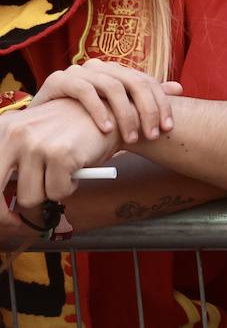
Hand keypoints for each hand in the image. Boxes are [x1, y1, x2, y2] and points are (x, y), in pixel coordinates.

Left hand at [0, 99, 121, 208]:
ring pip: (29, 197)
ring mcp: (37, 144)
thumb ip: (13, 157)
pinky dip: (69, 187)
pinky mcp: (60, 154)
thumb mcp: (33, 134)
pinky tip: (76, 167)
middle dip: (3, 215)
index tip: (2, 214)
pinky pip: (58, 192)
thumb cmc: (71, 128)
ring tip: (61, 173)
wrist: (109, 111)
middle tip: (13, 222)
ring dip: (48, 192)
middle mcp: (15, 134)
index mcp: (3, 128)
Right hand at [32, 58, 181, 145]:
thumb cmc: (85, 120)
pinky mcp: (59, 80)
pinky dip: (98, 110)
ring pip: (112, 87)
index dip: (161, 104)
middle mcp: (101, 67)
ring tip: (131, 138)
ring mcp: (79, 71)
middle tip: (152, 135)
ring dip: (125, 114)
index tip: (168, 128)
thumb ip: (143, 99)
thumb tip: (179, 88)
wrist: (44, 124)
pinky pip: (84, 91)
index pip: (147, 82)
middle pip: (134, 83)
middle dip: (147, 111)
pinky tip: (106, 129)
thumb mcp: (117, 110)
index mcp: (117, 72)